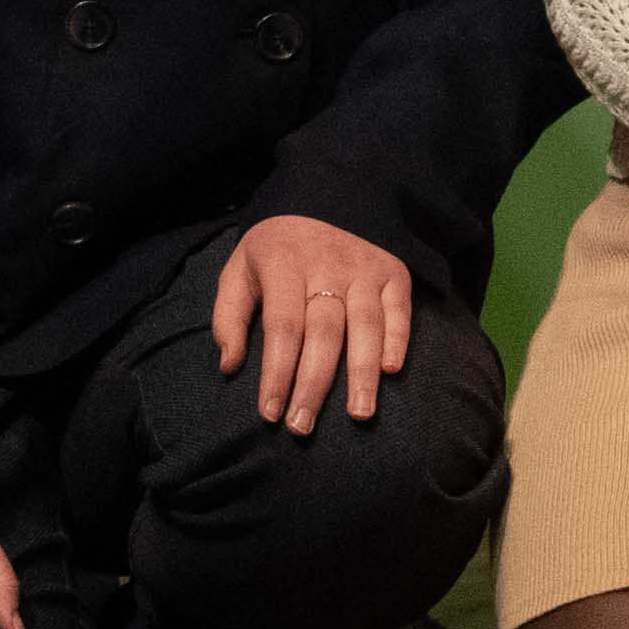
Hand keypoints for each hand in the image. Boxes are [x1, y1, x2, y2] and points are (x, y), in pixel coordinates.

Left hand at [204, 211, 412, 434]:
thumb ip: (229, 316)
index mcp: (284, 262)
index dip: (277, 373)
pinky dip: (398, 340)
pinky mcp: (393, 273)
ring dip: (362, 372)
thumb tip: (231, 366)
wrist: (324, 203)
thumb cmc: (275, 253)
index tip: (270, 413)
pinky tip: (391, 371)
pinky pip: (399, 311)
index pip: (282, 327)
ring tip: (359, 414)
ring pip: (365, 325)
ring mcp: (365, 268)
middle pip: (324, 332)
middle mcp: (328, 264)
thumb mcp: (238, 271)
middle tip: (303, 426)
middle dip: (313, 383)